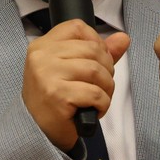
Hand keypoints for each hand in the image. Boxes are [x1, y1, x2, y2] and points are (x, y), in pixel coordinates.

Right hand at [23, 19, 129, 150]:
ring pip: (96, 71)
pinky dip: (103, 104)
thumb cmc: (54, 99)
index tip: (96, 60)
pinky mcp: (58, 95)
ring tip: (97, 98)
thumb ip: (97, 52)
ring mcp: (48, 75)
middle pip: (92, 50)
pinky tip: (94, 109)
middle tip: (99, 85)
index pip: (77, 27)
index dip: (96, 42)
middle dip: (106, 69)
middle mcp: (42, 57)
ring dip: (106, 88)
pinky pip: (96, 93)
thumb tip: (123, 38)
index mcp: (42, 46)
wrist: (36, 132)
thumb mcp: (71, 70)